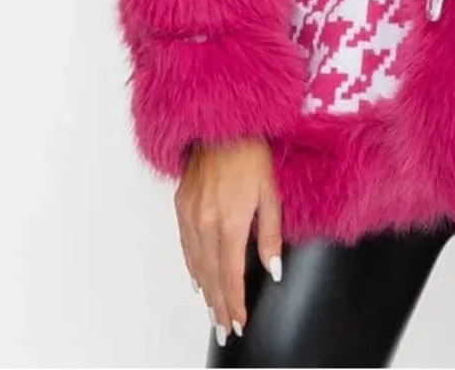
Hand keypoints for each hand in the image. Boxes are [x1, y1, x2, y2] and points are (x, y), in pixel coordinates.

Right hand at [175, 137, 283, 344]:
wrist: (222, 126)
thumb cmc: (253, 155)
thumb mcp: (271, 193)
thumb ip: (271, 234)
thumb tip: (273, 269)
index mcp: (230, 222)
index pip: (231, 274)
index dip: (234, 301)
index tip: (238, 322)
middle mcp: (205, 223)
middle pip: (211, 275)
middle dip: (219, 305)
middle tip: (224, 329)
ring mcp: (190, 214)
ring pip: (195, 263)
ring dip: (205, 291)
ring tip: (213, 312)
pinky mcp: (181, 205)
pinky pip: (185, 244)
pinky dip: (191, 266)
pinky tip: (197, 279)